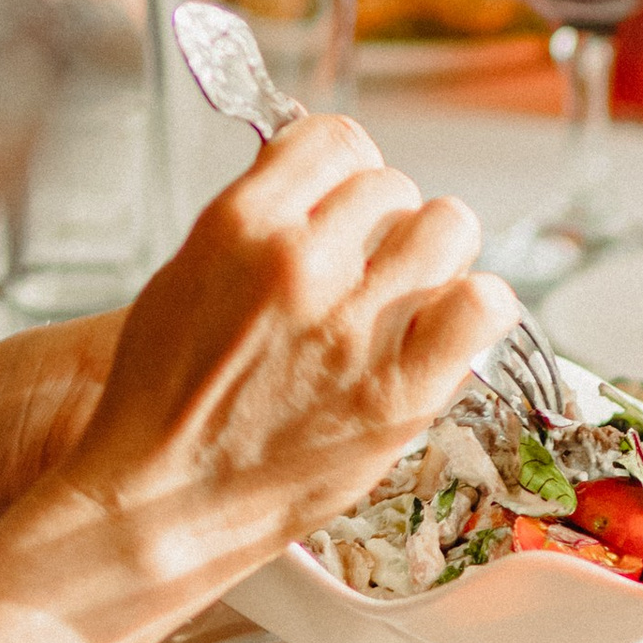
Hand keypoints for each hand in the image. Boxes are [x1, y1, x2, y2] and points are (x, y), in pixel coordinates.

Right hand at [53, 116, 510, 594]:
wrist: (160, 503)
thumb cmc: (163, 403)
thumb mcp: (185, 278)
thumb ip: (255, 225)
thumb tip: (314, 187)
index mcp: (241, 227)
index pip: (335, 140)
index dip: (347, 169)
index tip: (346, 199)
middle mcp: (302, 265)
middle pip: (394, 186)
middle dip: (387, 221)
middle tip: (373, 265)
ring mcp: (355, 329)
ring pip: (448, 229)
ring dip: (439, 253)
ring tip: (417, 291)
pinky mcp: (399, 392)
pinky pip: (482, 308)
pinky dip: (480, 306)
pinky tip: (454, 325)